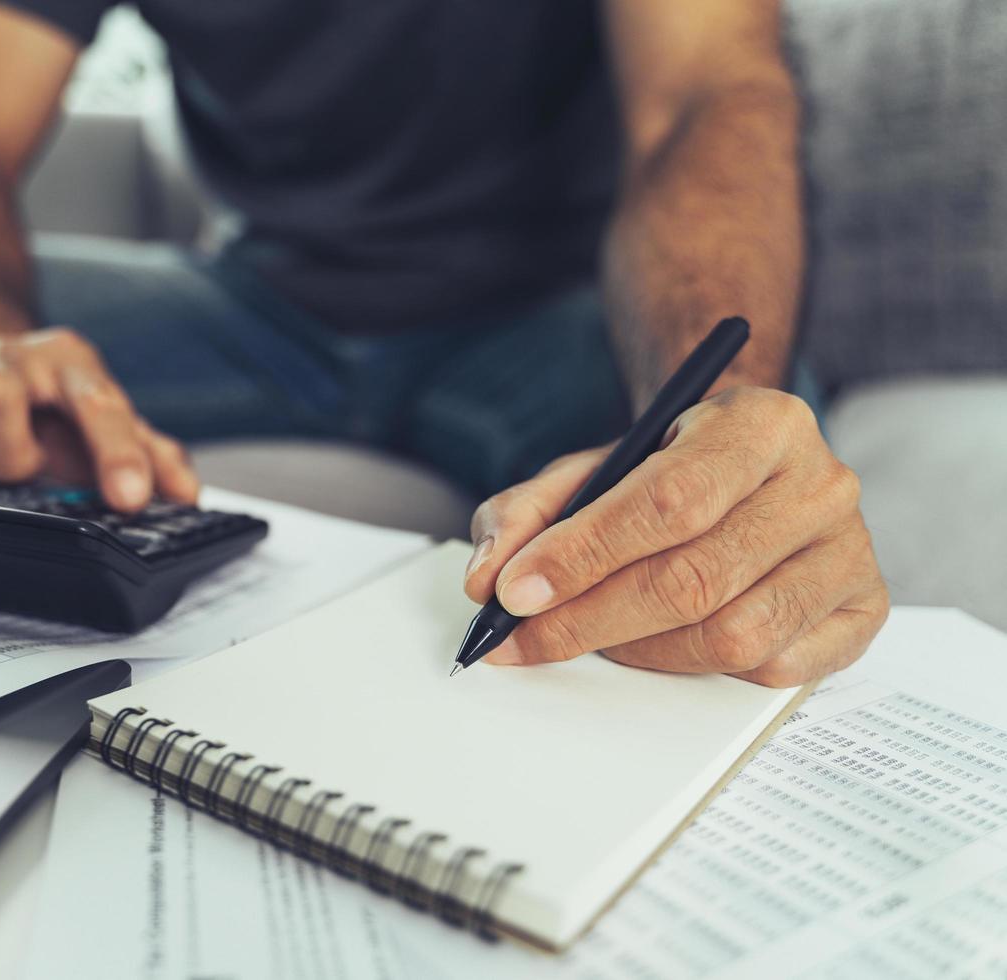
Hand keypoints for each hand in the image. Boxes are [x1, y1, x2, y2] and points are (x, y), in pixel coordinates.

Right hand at [0, 329, 198, 510]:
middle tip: (30, 472)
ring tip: (3, 471)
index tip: (130, 500)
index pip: (98, 404)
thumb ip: (154, 456)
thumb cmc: (61, 404)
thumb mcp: (112, 419)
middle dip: (12, 455)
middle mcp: (6, 358)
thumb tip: (186, 496)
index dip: (117, 455)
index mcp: (68, 360)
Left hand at [463, 387, 888, 686]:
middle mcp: (823, 484)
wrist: (745, 472)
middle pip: (696, 578)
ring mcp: (851, 552)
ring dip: (642, 651)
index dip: (583, 554)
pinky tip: (663, 644)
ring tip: (595, 634)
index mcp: (762, 423)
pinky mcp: (864, 612)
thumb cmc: (664, 473)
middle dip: (590, 618)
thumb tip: (486, 579)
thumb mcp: (589, 470)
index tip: (513, 593)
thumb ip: (527, 512)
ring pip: (732, 635)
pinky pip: (773, 669)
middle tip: (525, 637)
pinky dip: (701, 670)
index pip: (669, 500)